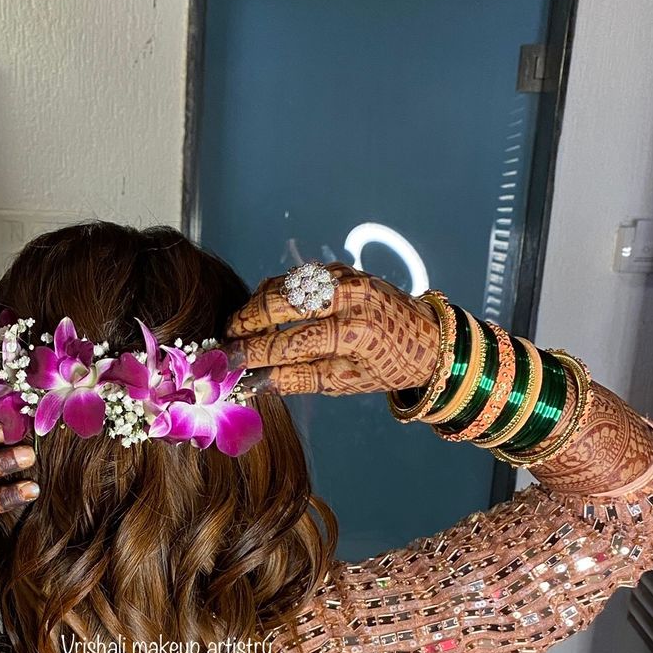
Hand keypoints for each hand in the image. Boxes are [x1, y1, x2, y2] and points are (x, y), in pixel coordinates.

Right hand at [224, 263, 440, 396]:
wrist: (427, 336)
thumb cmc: (386, 367)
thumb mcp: (344, 383)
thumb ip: (296, 379)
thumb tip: (253, 382)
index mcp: (355, 332)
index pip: (290, 342)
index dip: (254, 354)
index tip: (227, 364)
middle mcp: (349, 296)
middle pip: (282, 301)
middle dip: (247, 321)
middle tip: (225, 340)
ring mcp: (345, 277)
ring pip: (286, 284)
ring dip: (256, 305)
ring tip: (237, 328)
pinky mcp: (341, 269)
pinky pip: (298, 278)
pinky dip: (274, 292)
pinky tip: (260, 311)